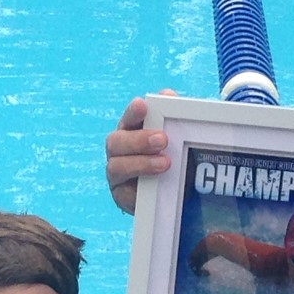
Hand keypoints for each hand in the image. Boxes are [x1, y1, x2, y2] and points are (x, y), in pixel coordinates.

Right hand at [105, 91, 176, 213]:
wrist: (172, 196)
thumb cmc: (172, 160)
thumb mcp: (177, 139)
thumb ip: (173, 119)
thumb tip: (168, 95)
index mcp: (131, 132)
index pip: (129, 119)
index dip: (133, 112)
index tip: (143, 105)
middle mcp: (119, 152)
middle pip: (116, 142)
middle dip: (138, 139)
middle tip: (162, 140)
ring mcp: (118, 175)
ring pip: (117, 167)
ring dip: (140, 163)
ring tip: (165, 163)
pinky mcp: (122, 197)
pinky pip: (125, 195)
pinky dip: (138, 191)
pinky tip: (156, 187)